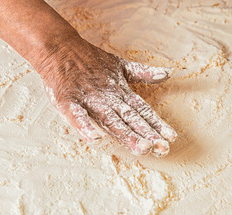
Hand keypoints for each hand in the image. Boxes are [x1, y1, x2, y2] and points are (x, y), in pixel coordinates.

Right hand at [40, 38, 176, 156]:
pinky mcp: (67, 101)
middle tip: (162, 149)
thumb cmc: (90, 60)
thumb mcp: (120, 65)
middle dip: (146, 134)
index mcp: (119, 91)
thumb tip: (168, 73)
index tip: (171, 138)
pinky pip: (77, 115)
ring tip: (142, 148)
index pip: (141, 110)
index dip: (156, 124)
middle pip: (130, 118)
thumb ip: (143, 73)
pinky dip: (85, 126)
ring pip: (110, 119)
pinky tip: (95, 139)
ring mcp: (88, 99)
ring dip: (126, 133)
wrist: (60, 49)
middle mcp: (107, 97)